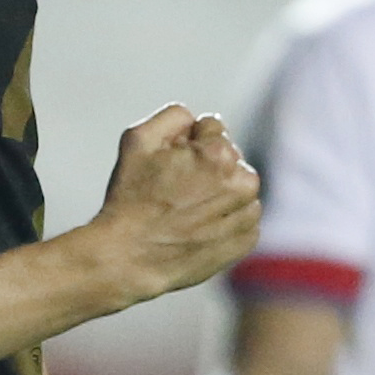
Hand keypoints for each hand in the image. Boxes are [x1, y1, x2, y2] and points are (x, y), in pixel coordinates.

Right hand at [90, 105, 264, 303]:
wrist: (129, 257)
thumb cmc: (130, 199)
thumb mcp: (137, 141)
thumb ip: (172, 117)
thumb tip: (195, 120)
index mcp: (218, 152)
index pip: (212, 128)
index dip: (187, 142)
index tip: (170, 163)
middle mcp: (241, 181)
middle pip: (230, 157)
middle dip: (208, 166)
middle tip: (176, 189)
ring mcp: (245, 214)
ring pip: (240, 188)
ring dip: (220, 192)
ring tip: (186, 210)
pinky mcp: (244, 241)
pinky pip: (243, 218)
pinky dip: (226, 220)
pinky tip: (197, 228)